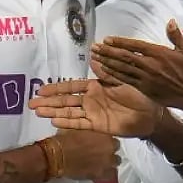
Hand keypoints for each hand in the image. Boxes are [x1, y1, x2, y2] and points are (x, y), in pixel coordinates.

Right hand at [29, 78, 162, 138]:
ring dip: (53, 111)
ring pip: (69, 112)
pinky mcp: (98, 125)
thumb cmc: (139, 94)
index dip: (56, 88)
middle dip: (48, 101)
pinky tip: (54, 120)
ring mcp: (93, 113)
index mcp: (96, 86)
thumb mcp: (122, 79)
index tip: (40, 89)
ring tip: (37, 112)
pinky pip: (80, 124)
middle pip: (65, 100)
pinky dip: (68, 122)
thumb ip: (106, 72)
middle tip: (30, 103)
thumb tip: (92, 57)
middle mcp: (91, 100)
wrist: (151, 114)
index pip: (71, 87)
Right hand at [52, 128, 120, 180]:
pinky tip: (98, 172)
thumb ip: (91, 133)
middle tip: (100, 155)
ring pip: (115, 164)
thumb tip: (91, 135)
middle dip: (109, 154)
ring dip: (109, 164)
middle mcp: (110, 151)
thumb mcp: (80, 129)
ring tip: (99, 164)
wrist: (57, 156)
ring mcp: (106, 164)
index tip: (101, 146)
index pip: (114, 141)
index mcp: (106, 138)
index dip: (107, 144)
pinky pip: (110, 176)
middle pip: (116, 153)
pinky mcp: (100, 175)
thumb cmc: (66, 140)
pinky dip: (106, 174)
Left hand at [92, 20, 182, 111]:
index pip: (134, 46)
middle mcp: (149, 65)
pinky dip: (113, 75)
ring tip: (95, 57)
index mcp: (159, 53)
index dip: (119, 43)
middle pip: (124, 57)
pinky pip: (125, 80)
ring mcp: (145, 78)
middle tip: (94, 47)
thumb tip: (170, 22)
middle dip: (107, 52)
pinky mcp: (144, 89)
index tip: (107, 39)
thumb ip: (176, 36)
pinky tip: (104, 71)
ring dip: (107, 62)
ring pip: (122, 69)